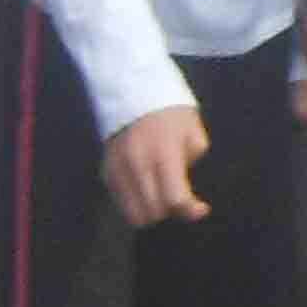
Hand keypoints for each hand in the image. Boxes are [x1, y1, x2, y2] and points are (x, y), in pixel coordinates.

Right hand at [100, 103, 210, 226]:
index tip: (200, 208)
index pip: (174, 199)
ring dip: (151, 212)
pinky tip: (145, 191)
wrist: (133, 91)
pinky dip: (135, 204)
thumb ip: (192, 167)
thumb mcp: (194, 135)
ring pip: (133, 215)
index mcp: (164, 153)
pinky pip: (120, 204)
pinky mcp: (106, 172)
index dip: (190, 211)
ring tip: (161, 197)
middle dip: (170, 213)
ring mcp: (118, 170)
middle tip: (178, 199)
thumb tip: (188, 201)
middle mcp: (137, 165)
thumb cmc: (172, 114)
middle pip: (153, 213)